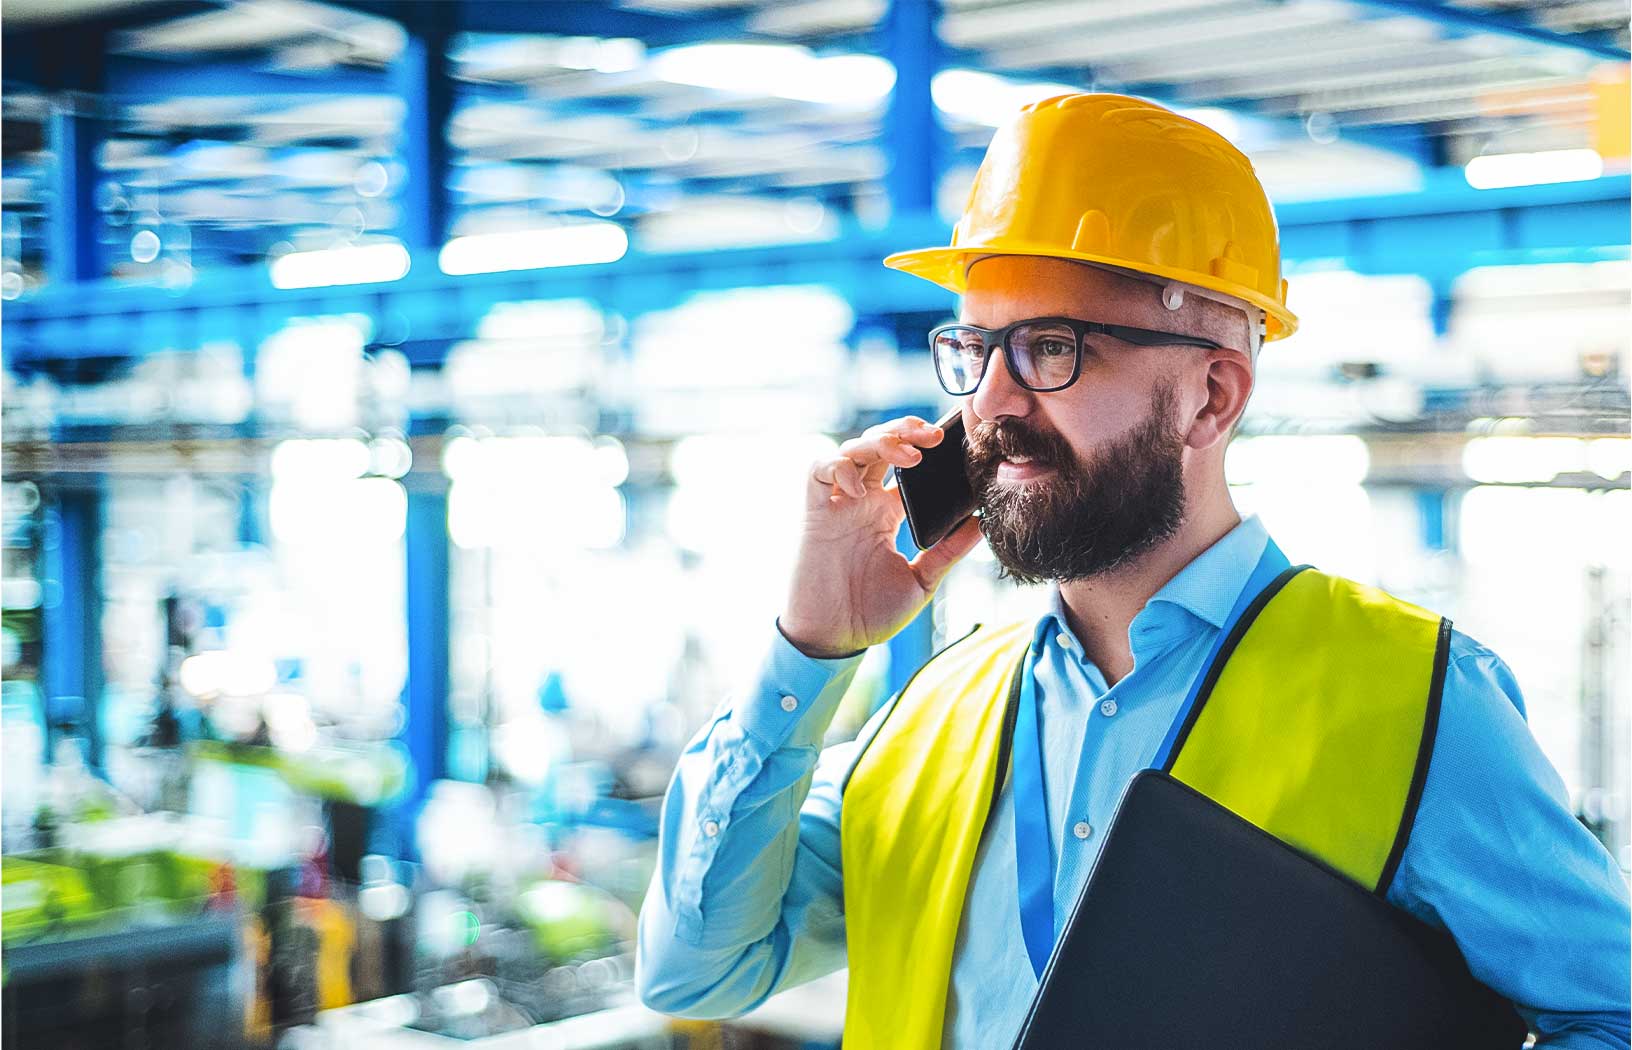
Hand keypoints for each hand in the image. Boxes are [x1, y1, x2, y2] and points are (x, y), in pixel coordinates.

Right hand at [779, 415, 983, 657]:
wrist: (836, 639)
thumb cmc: (873, 613)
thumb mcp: (922, 580)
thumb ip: (948, 551)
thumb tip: (981, 523)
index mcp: (886, 513)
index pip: (904, 464)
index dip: (922, 447)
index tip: (952, 444)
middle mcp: (862, 502)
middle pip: (879, 446)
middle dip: (905, 432)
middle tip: (935, 437)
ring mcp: (838, 505)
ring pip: (852, 450)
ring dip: (879, 442)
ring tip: (909, 457)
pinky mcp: (815, 513)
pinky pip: (818, 471)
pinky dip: (838, 467)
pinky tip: (859, 484)